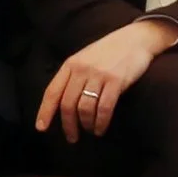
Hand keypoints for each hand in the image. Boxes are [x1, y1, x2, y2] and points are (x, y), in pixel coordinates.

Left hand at [37, 19, 177, 141]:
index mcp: (71, 64)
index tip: (41, 128)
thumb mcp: (85, 58)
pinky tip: (101, 129)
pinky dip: (101, 123)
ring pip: (85, 108)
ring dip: (86, 125)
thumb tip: (62, 104)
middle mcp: (82, 69)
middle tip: (72, 138)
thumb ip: (73, 76)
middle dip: (68, 125)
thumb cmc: (109, 52)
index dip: (45, 112)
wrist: (136, 39)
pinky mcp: (116, 81)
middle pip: (68, 104)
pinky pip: (104, 108)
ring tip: (90, 131)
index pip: (52, 91)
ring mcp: (98, 75)